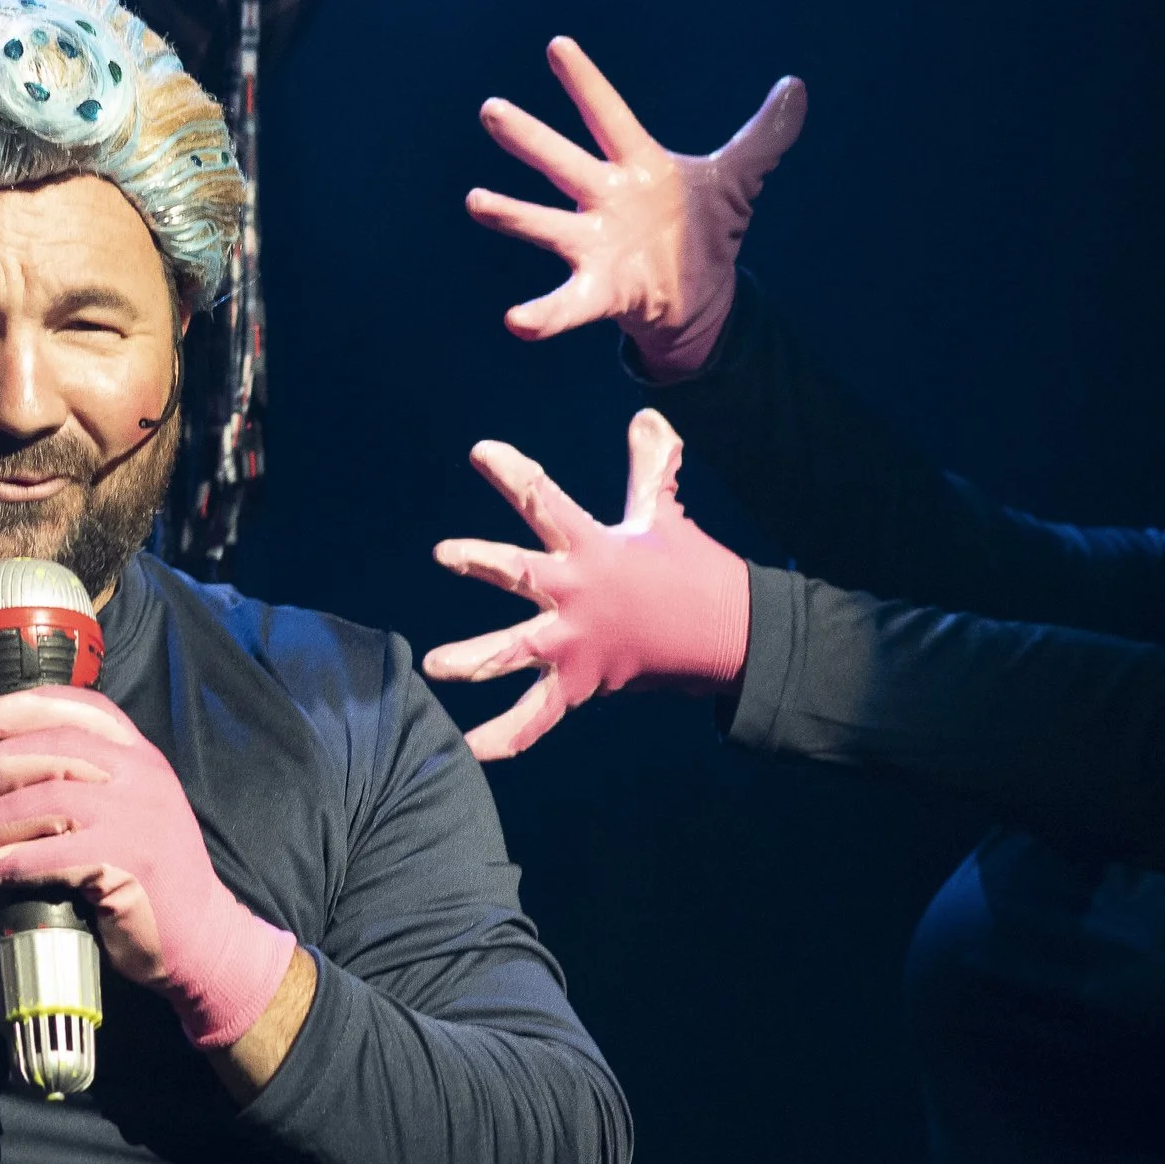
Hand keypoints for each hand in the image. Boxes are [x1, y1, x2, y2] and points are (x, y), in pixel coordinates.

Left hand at [0, 685, 295, 1048]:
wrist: (202, 938)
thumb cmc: (147, 876)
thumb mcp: (125, 812)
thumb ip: (78, 787)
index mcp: (142, 757)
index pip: (85, 709)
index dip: (29, 707)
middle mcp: (143, 778)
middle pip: (57, 749)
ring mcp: (140, 819)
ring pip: (49, 800)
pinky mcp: (131, 864)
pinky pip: (56, 855)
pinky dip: (14, 862)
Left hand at [423, 410, 749, 760]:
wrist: (732, 636)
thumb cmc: (691, 569)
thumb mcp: (665, 515)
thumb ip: (649, 466)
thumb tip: (649, 414)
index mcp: (593, 548)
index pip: (545, 501)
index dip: (513, 473)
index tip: (481, 451)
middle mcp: (578, 593)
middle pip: (522, 573)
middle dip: (483, 560)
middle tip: (444, 552)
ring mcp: (577, 642)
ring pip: (516, 651)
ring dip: (474, 658)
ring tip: (433, 666)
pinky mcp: (582, 683)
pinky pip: (537, 716)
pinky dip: (505, 736)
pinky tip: (468, 749)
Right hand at [469, 37, 805, 379]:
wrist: (696, 296)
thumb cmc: (700, 231)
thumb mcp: (737, 181)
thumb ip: (765, 137)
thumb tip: (796, 87)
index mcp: (635, 166)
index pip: (608, 116)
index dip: (586, 83)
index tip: (558, 46)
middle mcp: (603, 200)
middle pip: (562, 162)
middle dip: (528, 138)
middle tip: (491, 110)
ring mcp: (594, 245)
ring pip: (546, 225)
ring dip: (513, 215)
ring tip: (478, 202)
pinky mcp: (598, 291)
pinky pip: (565, 305)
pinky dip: (541, 315)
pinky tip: (516, 322)